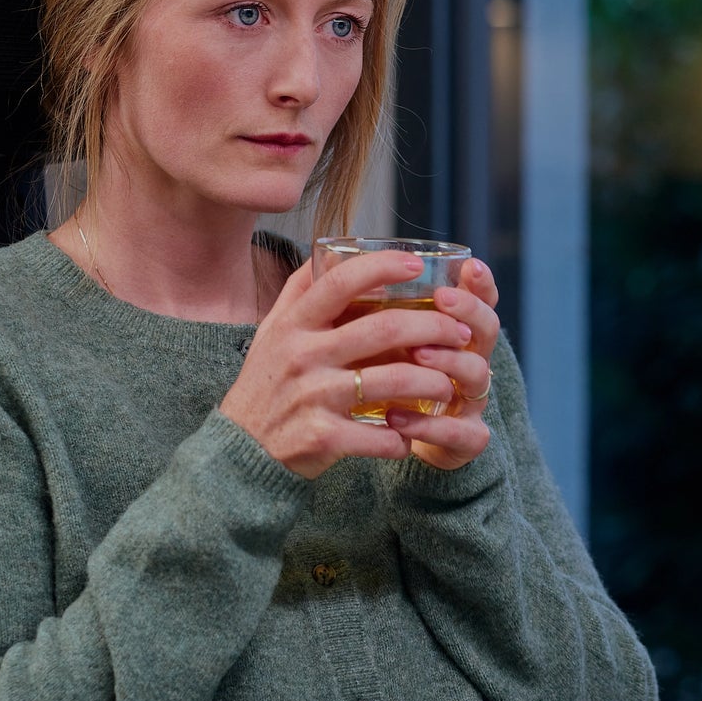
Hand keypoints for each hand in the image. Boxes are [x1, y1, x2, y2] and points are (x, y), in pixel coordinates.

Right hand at [218, 250, 476, 479]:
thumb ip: (299, 292)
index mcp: (293, 325)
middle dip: (434, 328)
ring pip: (394, 381)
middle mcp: (302, 355)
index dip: (382, 267)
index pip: (340, 282)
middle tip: (460, 334)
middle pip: (383, 330)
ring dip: (434, 383)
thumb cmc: (266, 383)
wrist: (241, 450)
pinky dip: (404, 437)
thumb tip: (331, 250)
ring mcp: (313, 397)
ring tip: (449, 386)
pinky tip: (411, 435)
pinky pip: (382, 436)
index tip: (416, 263)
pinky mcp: (323, 437)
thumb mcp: (271, 332)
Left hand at [386, 259, 498, 470]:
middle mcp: (468, 362)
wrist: (387, 445)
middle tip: (441, 299)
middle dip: (467, 311)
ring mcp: (470, 402)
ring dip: (448, 360)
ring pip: (476, 374)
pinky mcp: (465, 440)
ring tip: (418, 355)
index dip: (478, 284)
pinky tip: (396, 418)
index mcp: (451, 334)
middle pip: (485, 330)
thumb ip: (368, 311)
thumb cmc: (379, 384)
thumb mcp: (375, 346)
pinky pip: (457, 432)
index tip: (469, 265)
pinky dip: (426, 426)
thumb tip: (332, 260)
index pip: (478, 301)